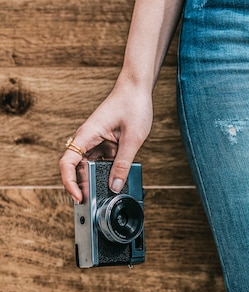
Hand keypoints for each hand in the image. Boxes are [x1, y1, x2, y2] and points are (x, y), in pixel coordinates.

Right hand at [59, 80, 152, 202]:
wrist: (137, 88)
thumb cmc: (133, 106)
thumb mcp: (132, 139)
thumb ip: (123, 164)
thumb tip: (115, 186)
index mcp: (87, 135)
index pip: (68, 163)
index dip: (69, 182)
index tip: (78, 197)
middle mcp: (87, 139)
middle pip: (78, 168)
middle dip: (84, 185)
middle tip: (95, 203)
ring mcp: (96, 140)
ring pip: (91, 165)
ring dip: (97, 179)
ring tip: (107, 195)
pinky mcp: (105, 141)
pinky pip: (103, 160)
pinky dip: (108, 170)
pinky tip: (117, 179)